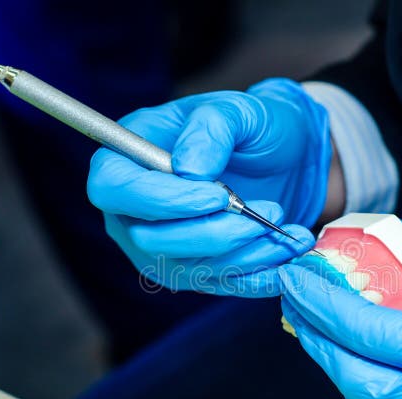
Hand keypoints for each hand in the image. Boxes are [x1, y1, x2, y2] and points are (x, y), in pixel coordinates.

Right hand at [87, 78, 330, 296]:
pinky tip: (288, 255)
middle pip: (149, 240)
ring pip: (186, 269)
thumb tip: (189, 171)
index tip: (217, 195)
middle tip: (267, 212)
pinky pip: (217, 285)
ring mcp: (160, 247)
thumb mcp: (238, 110)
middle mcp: (132, 210)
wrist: (285, 158)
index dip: (161, 200)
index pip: (114, 190)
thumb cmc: (251, 127)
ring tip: (286, 230)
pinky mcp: (194, 271)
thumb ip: (211, 128)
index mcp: (127, 158)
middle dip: (213, 233)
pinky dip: (258, 276)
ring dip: (242, 255)